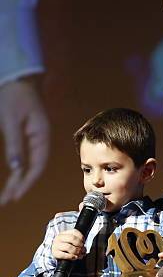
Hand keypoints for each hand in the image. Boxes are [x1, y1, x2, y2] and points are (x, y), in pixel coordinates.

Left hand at [0, 78, 49, 204]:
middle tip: (7, 201)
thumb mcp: (10, 119)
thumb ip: (14, 144)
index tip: (16, 196)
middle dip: (20, 185)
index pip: (37, 165)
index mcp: (41, 135)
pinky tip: (13, 178)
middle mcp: (40, 139)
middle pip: (33, 168)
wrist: (17, 76)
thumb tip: (17, 169)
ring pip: (28, 164)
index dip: (27, 182)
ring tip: (8, 195)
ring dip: (18, 180)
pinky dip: (18, 169)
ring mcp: (33, 137)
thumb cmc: (14, 94)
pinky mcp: (26, 135)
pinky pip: (24, 157)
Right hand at [52, 229, 85, 260]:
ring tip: (79, 254)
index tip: (83, 242)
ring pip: (69, 247)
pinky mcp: (55, 253)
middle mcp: (59, 238)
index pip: (74, 232)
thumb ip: (77, 242)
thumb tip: (84, 248)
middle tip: (82, 249)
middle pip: (72, 238)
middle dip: (80, 244)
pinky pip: (64, 255)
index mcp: (64, 233)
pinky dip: (71, 257)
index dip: (81, 237)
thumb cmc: (64, 246)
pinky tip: (74, 257)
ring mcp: (56, 245)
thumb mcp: (69, 241)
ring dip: (76, 252)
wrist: (54, 251)